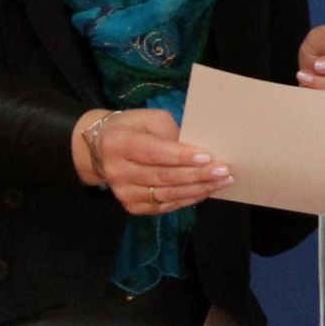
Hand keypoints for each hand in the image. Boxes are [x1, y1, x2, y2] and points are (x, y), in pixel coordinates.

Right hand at [76, 108, 229, 215]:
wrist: (101, 149)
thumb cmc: (132, 128)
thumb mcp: (148, 119)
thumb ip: (170, 132)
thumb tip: (198, 151)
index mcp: (118, 143)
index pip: (152, 152)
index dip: (180, 156)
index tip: (207, 157)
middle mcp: (117, 171)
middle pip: (162, 176)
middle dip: (197, 175)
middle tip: (223, 171)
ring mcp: (123, 193)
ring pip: (166, 194)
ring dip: (197, 189)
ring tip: (221, 182)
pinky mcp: (132, 206)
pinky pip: (164, 206)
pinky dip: (187, 199)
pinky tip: (204, 191)